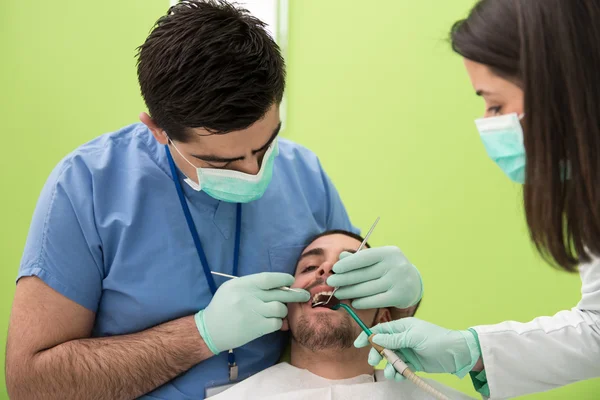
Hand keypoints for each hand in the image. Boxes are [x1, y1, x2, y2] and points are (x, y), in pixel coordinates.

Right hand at [195, 272, 309, 353]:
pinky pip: (276, 323)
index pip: (268, 278)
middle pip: (279, 294)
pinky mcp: (256, 328)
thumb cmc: (222, 306)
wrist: (210, 330)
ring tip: (279, 312)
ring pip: (280, 309)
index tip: (291, 281)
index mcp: (242, 284)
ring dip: (283, 311)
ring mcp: (253, 313)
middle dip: (295, 294)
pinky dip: (278, 323)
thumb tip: (278, 285)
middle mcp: (249, 297)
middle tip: (305, 295)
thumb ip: (252, 284)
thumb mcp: (232, 288)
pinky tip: (273, 322)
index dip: (283, 279)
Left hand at [326, 246, 421, 308]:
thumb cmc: (389, 269)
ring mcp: (398, 281)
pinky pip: (376, 300)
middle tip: (330, 282)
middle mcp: (395, 265)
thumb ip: (359, 258)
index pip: (365, 257)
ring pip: (368, 288)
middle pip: (364, 274)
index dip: (348, 263)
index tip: (335, 269)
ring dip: (350, 292)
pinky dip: (363, 302)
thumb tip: (341, 257)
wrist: (413, 283)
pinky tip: (354, 302)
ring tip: (338, 293)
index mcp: (389, 252)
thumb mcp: (378, 260)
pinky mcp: (399, 296)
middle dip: (344, 279)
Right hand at [354, 318, 480, 379]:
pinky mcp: (413, 363)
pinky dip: (398, 373)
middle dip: (377, 354)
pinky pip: (400, 368)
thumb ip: (394, 338)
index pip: (381, 330)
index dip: (368, 336)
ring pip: (390, 359)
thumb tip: (376, 337)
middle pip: (383, 346)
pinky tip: (400, 376)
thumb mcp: (413, 336)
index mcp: (402, 327)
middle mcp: (403, 338)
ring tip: (392, 374)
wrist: (456, 354)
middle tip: (375, 362)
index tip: (358, 344)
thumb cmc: (436, 339)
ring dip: (388, 367)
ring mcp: (407, 351)